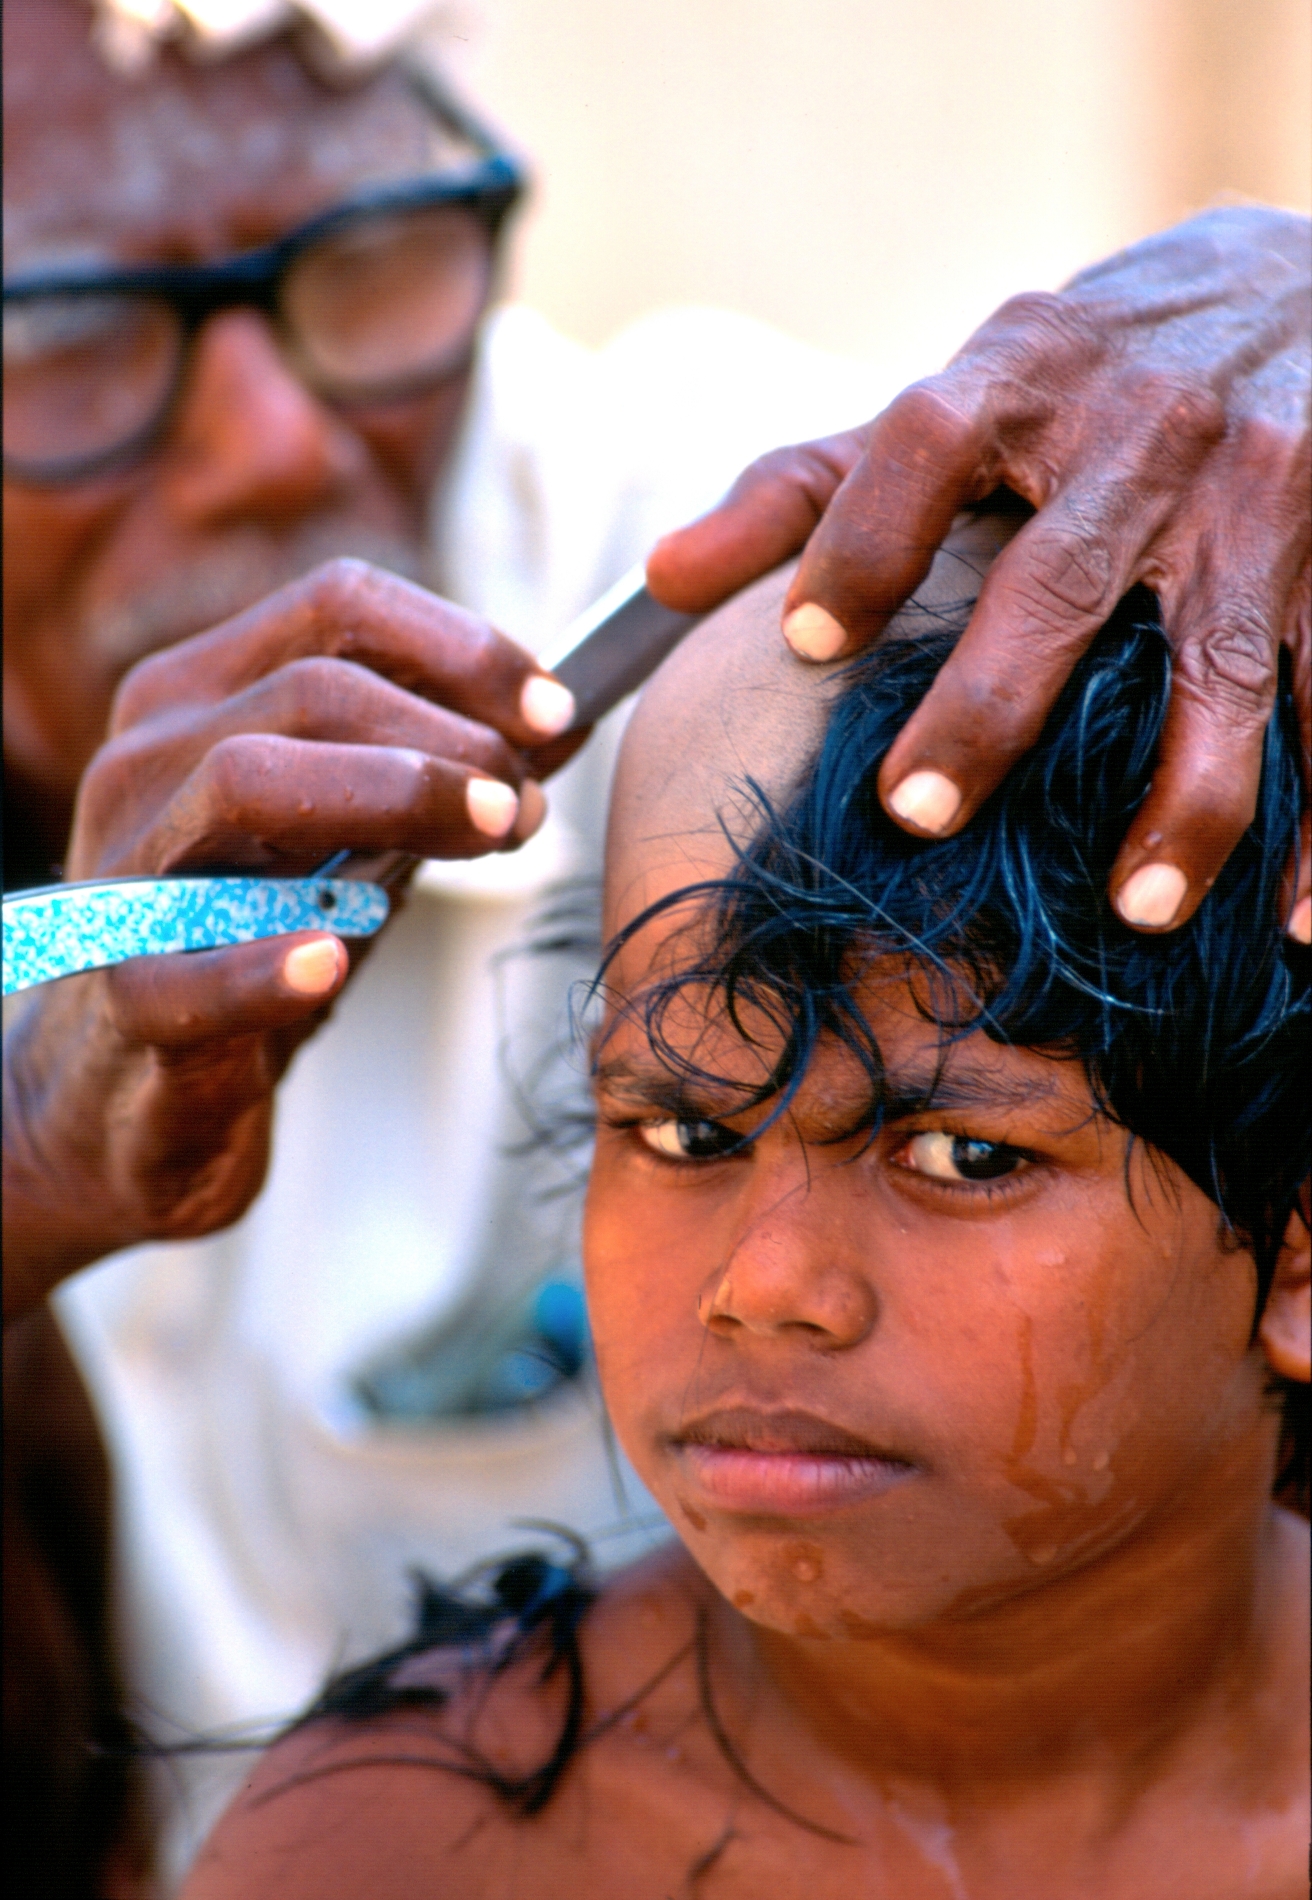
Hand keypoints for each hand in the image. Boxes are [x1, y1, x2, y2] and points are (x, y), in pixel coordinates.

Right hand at [3, 559, 581, 1316]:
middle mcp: (150, 761)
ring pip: (244, 782)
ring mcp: (126, 875)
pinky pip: (182, 972)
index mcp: (202, 697)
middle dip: (453, 736)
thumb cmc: (245, 937)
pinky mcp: (122, 999)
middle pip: (314, 688)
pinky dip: (261, 965)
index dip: (465, 647)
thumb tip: (559, 722)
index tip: (556, 708)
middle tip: (528, 806)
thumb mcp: (344, 836)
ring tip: (489, 834)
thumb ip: (431, 774)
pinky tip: (331, 959)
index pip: (338, 607)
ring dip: (393, 794)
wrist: (118, 1090)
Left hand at [648, 206, 1310, 938]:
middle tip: (918, 814)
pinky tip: (1296, 916)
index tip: (802, 642)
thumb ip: (813, 488)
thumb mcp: (962, 391)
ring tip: (1136, 908)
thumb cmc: (1094, 367)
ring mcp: (1252, 493)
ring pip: (1217, 659)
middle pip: (1059, 577)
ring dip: (1186, 793)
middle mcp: (1139, 428)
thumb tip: (658, 582)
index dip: (860, 538)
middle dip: (993, 702)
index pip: (924, 441)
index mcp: (1021, 375)